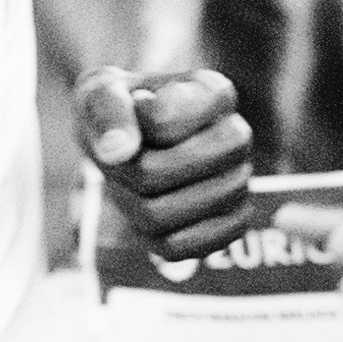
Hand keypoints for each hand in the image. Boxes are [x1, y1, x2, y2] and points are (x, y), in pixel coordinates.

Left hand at [77, 64, 252, 261]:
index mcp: (213, 93)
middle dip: (129, 171)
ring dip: (132, 203)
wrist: (135, 138)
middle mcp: (237, 135)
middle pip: (163, 174)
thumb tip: (118, 153)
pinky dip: (151, 238)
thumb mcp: (102, 92)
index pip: (163, 125)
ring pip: (167, 216)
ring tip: (132, 184)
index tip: (134, 113)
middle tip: (125, 159)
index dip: (132, 128)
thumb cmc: (120, 110)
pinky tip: (149, 211)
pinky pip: (185, 249)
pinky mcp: (231, 221)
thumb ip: (108, 111)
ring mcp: (239, 181)